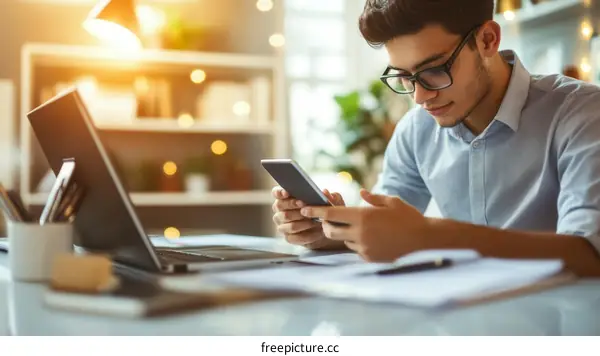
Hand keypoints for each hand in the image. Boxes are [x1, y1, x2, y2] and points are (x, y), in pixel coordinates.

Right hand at [271, 186, 345, 249]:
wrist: (328, 229)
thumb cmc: (325, 210)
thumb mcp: (330, 201)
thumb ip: (328, 196)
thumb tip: (325, 192)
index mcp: (285, 198)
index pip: (276, 192)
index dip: (280, 192)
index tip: (287, 192)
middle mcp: (280, 211)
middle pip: (280, 206)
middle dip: (293, 205)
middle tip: (305, 205)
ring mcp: (283, 225)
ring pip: (288, 223)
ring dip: (303, 222)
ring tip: (316, 221)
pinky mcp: (289, 238)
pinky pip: (296, 237)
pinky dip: (309, 235)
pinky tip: (318, 232)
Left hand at [300, 189, 428, 261]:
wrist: (425, 242)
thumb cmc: (410, 218)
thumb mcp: (392, 202)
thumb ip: (373, 198)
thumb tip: (361, 193)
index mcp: (363, 216)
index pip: (331, 213)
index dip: (315, 210)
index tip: (304, 207)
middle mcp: (360, 232)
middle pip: (330, 230)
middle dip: (325, 225)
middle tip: (327, 220)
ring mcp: (364, 247)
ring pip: (343, 240)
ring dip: (344, 234)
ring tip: (358, 228)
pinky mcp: (369, 258)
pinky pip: (356, 250)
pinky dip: (358, 244)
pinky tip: (372, 239)